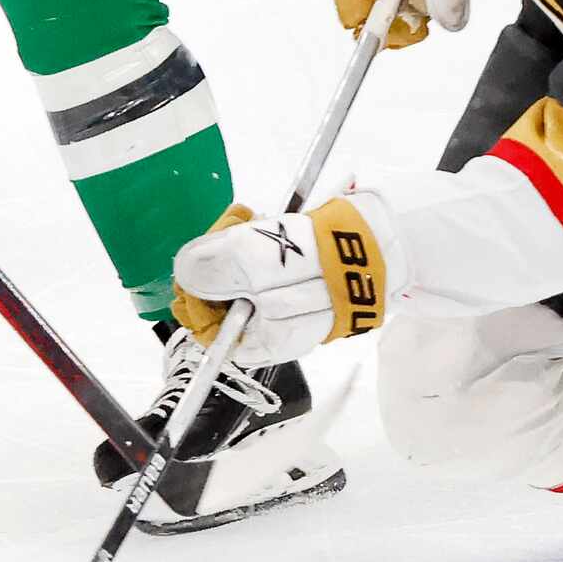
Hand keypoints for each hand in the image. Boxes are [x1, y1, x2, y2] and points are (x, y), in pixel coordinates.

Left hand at [172, 198, 390, 365]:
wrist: (377, 240)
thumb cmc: (314, 261)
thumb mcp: (247, 260)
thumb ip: (206, 269)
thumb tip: (185, 272)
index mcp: (262, 343)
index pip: (208, 332)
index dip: (194, 296)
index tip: (195, 265)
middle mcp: (275, 331)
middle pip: (223, 301)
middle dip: (216, 261)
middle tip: (228, 227)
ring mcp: (293, 305)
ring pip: (243, 279)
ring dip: (236, 245)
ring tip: (248, 217)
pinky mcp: (307, 281)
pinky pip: (269, 267)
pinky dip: (261, 244)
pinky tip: (264, 220)